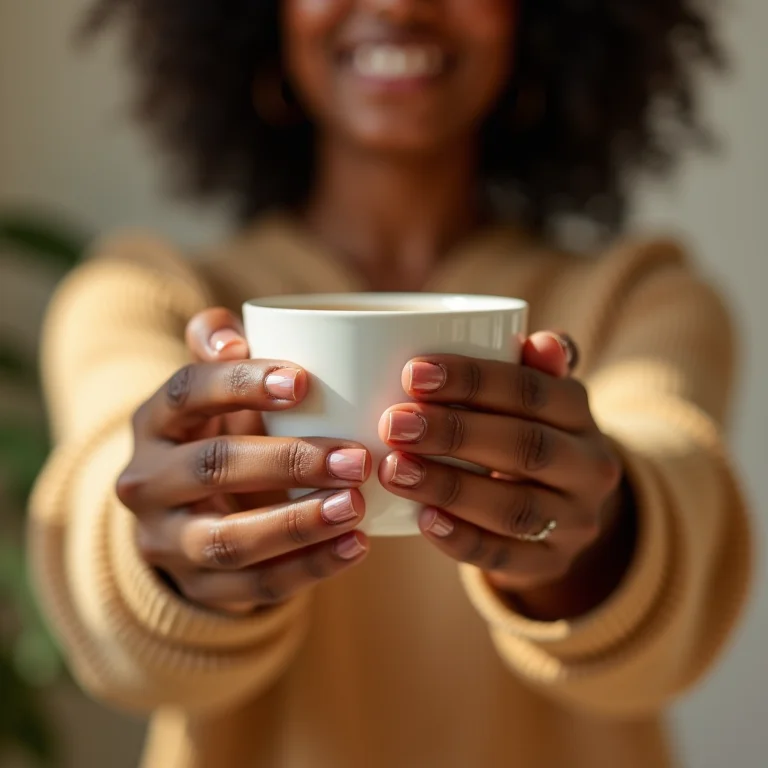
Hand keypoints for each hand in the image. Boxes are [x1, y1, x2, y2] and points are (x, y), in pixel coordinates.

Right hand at [117, 308, 369, 614]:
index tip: (304, 381)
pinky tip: (356, 546)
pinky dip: (308, 570)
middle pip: (211, 468)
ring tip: (356, 507)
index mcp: (153, 422)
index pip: (186, 393)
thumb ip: (219, 346)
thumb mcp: (215, 390)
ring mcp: (167, 542)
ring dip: (297, 524)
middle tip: (355, 458)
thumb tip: (234, 336)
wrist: (189, 513)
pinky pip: (253, 588)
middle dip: (286, 462)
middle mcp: (146, 482)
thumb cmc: (221, 431)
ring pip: (228, 540)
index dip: (239, 383)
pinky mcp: (198, 588)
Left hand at [378, 332, 631, 618]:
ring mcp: (575, 522)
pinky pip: (508, 558)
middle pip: (526, 448)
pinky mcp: (551, 564)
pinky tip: (423, 521)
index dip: (474, 380)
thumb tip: (536, 339)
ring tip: (394, 469)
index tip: (412, 373)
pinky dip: (464, 540)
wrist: (563, 505)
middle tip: (393, 423)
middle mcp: (590, 468)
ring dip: (450, 487)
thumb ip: (532, 368)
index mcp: (581, 414)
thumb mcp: (537, 397)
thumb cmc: (527, 432)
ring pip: (516, 507)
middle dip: (455, 433)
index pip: (533, 391)